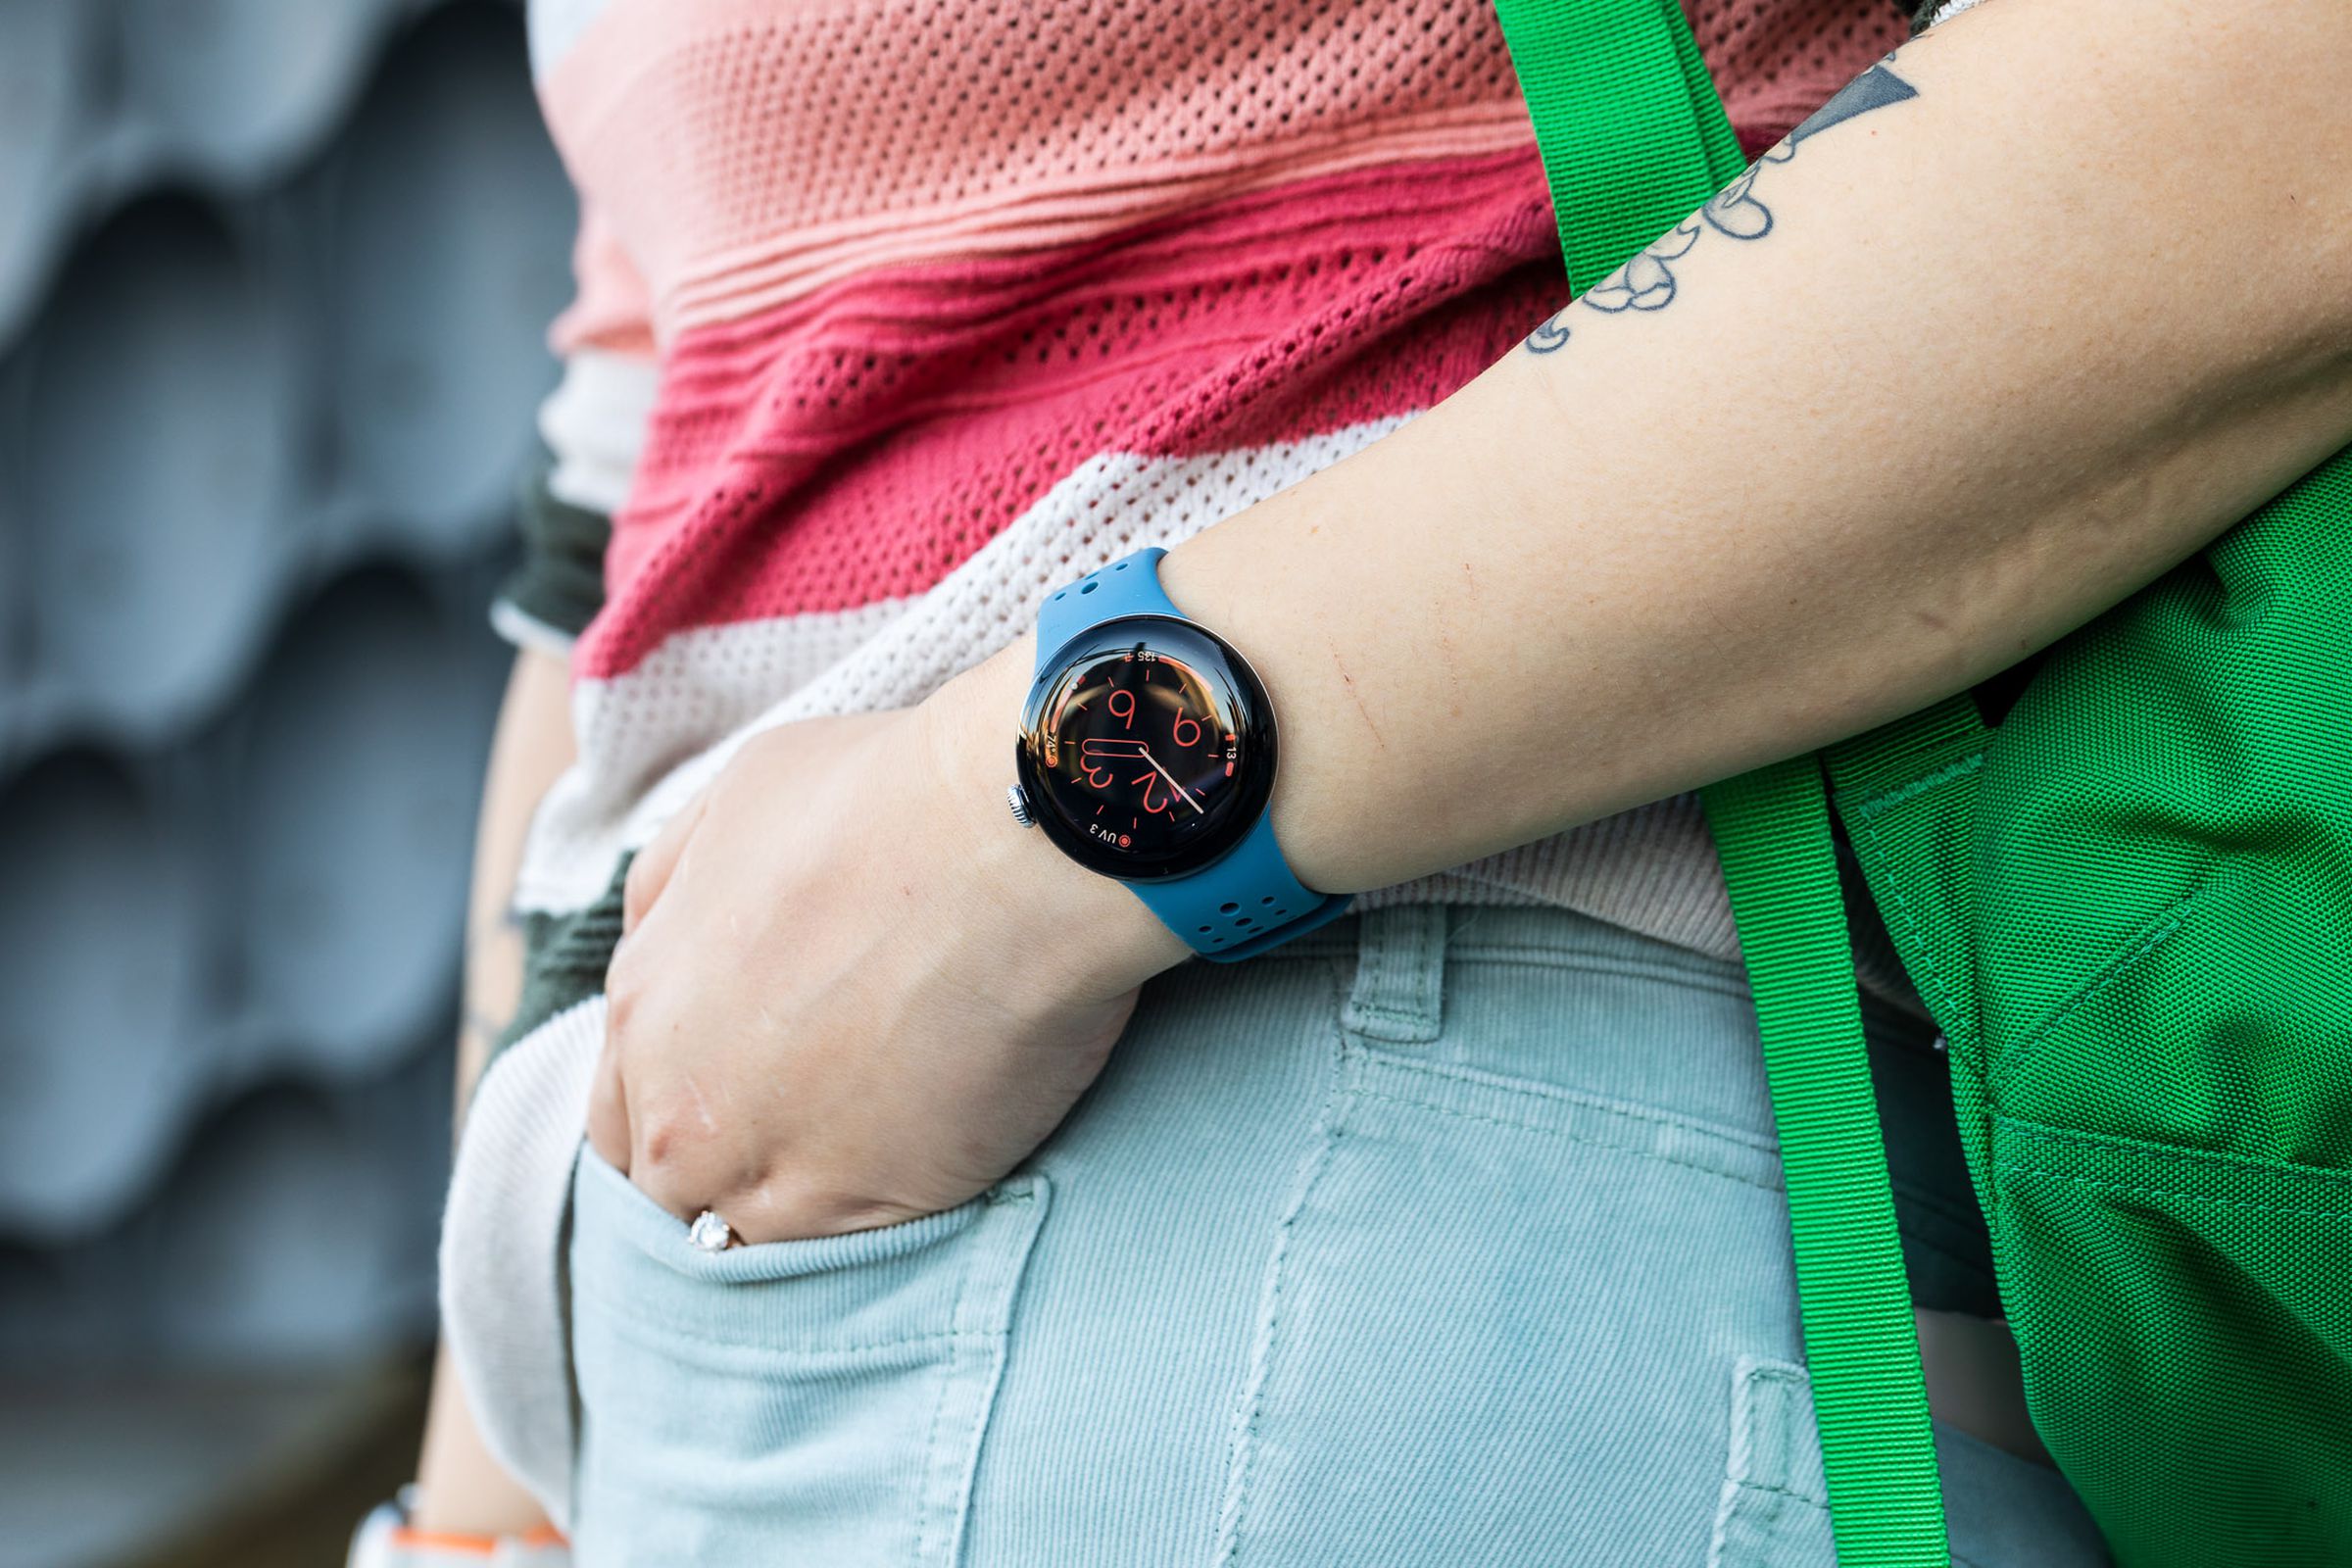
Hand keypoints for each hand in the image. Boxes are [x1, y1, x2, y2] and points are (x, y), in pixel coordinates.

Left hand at [587, 648, 1188, 1242]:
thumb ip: (679, 884)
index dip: (689, 1098)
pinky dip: (872, 1218)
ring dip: (797, 1199)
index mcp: (638, 1007)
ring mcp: (761, 1170)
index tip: (755, 1084)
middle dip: (729, 1160)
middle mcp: (676, 1107)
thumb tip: (661, 932)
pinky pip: (839, 1249)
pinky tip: (926, 1157)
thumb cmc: (885, 798)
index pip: (623, 1106)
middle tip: (822, 1120)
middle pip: (673, 1184)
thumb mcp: (737, 800)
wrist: (1008, 843)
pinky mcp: (856, 1211)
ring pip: (749, 1233)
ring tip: (882, 1145)